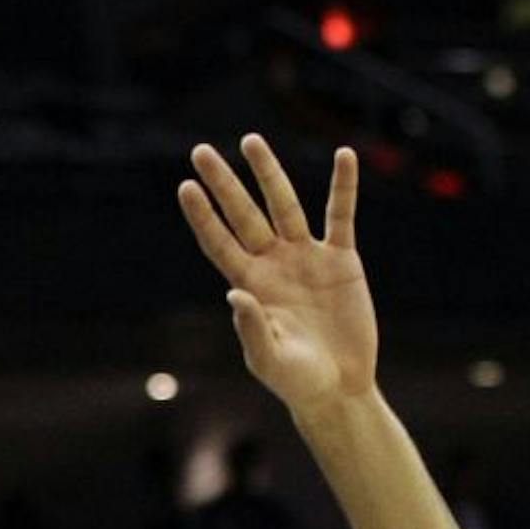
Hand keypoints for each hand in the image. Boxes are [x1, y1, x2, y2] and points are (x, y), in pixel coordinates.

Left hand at [179, 134, 376, 412]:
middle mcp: (273, 264)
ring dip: (269, 174)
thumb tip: (235, 294)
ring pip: (285, 206)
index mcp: (250, 285)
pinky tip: (344, 155)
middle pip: (244, 215)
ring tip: (250, 141)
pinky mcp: (342, 260)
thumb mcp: (269, 360)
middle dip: (224, 184)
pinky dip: (343, 187)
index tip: (185, 187)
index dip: (203, 216)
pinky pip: (341, 215)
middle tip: (200, 151)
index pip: (219, 243)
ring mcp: (306, 258)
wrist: (339, 387)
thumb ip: (252, 329)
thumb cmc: (297, 381)